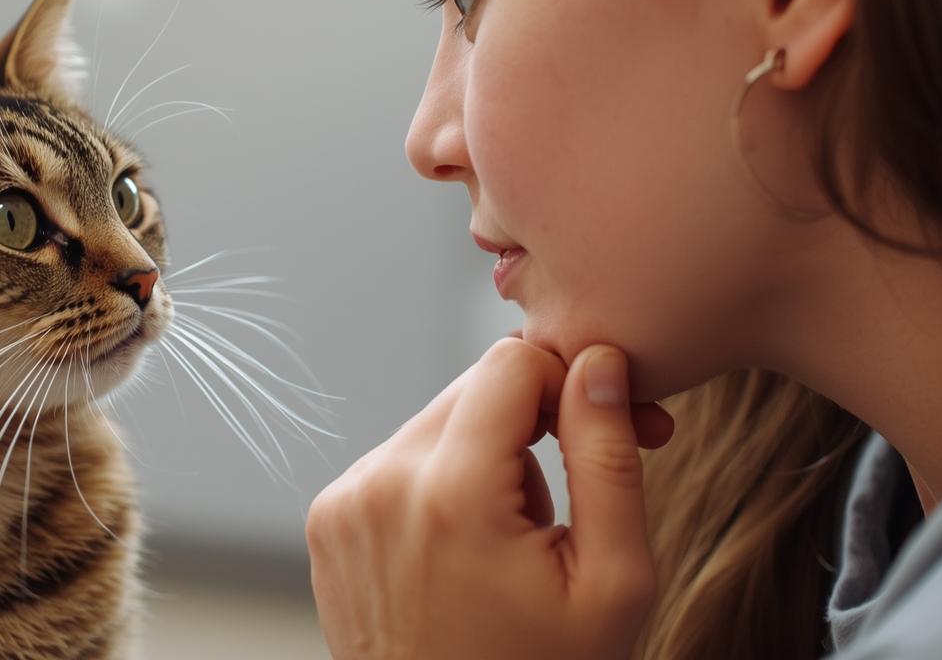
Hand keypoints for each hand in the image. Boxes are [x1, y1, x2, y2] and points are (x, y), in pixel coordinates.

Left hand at [305, 338, 673, 659]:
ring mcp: (345, 502)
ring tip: (510, 546)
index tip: (601, 435)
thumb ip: (608, 459)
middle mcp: (382, 483)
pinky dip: (439, 487)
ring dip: (484, 460)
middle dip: (530, 426)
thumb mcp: (612, 581)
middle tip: (566, 505)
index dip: (568, 387)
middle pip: (473, 387)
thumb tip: (597, 362)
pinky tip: (464, 555)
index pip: (513, 361)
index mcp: (451, 493)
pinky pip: (400, 462)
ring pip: (439, 423)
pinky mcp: (329, 520)